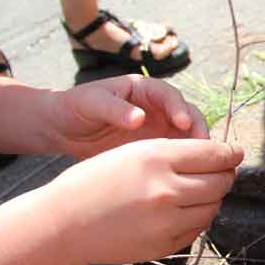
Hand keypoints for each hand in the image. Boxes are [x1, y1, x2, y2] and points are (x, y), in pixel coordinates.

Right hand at [47, 139, 242, 264]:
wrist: (65, 223)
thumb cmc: (98, 180)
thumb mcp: (136, 151)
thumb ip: (179, 152)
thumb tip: (222, 156)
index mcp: (157, 159)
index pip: (215, 154)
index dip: (230, 153)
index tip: (235, 152)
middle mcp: (166, 190)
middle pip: (221, 182)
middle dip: (225, 174)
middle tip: (222, 170)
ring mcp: (168, 222)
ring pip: (214, 206)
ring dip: (213, 197)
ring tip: (199, 190)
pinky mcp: (166, 245)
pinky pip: (198, 228)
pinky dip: (198, 217)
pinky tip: (182, 210)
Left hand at [48, 75, 207, 158]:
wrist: (62, 128)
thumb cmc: (76, 107)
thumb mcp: (92, 103)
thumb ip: (115, 109)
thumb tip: (140, 118)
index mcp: (145, 90)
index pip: (170, 96)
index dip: (180, 108)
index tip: (184, 124)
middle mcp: (158, 108)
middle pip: (187, 115)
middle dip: (197, 129)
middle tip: (202, 148)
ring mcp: (159, 128)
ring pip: (186, 136)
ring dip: (195, 148)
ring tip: (199, 164)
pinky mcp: (155, 148)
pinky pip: (174, 153)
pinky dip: (183, 161)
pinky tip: (184, 174)